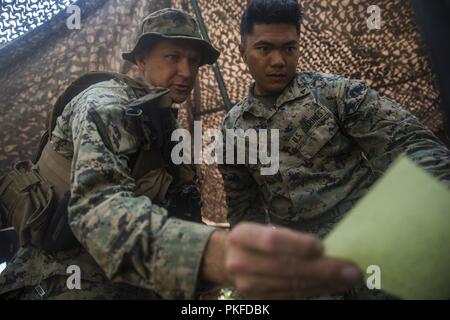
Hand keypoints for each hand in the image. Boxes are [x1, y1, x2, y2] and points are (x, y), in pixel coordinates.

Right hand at [224, 223, 360, 298]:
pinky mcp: (260, 300)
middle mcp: (241, 262)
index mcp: (242, 236)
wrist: (230, 259)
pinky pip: (292, 296)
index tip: (321, 246)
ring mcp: (248, 285)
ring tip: (348, 278)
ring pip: (292, 285)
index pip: (272, 241)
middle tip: (349, 268)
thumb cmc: (256, 240)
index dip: (298, 245)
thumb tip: (329, 250)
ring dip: (324, 283)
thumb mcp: (266, 229)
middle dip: (322, 269)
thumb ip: (291, 238)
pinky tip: (333, 285)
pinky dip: (316, 291)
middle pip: (285, 267)